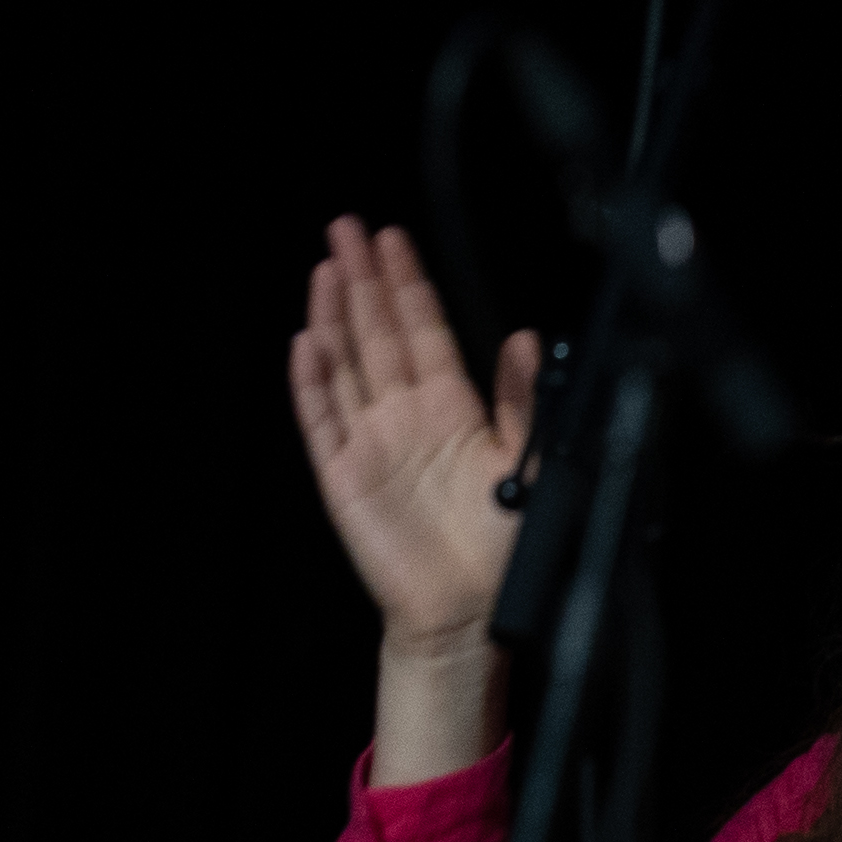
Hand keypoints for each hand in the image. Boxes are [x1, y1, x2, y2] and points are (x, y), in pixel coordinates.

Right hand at [288, 218, 539, 648]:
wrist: (470, 612)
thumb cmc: (505, 548)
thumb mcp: (535, 464)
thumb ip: (526, 401)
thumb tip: (526, 341)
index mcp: (451, 411)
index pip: (422, 331)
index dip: (407, 285)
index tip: (394, 242)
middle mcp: (406, 418)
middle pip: (376, 334)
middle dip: (362, 280)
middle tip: (347, 229)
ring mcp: (370, 443)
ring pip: (344, 364)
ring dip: (332, 316)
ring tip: (325, 268)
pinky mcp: (343, 475)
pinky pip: (320, 420)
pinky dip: (311, 381)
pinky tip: (306, 342)